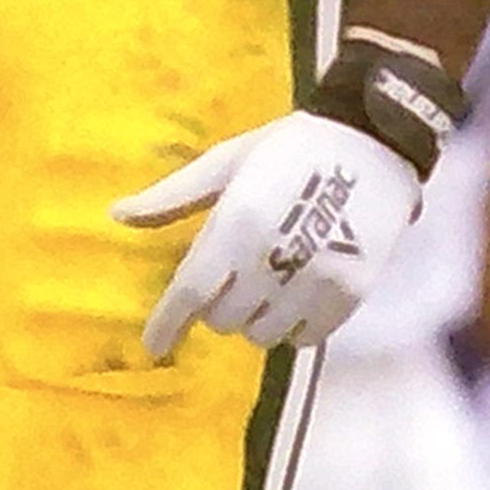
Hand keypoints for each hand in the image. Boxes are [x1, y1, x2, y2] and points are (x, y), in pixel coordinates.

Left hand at [113, 114, 419, 359]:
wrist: (374, 143)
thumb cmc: (290, 148)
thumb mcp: (226, 161)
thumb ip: (172, 196)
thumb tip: (116, 215)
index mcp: (238, 221)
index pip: (192, 290)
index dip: (167, 324)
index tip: (153, 345)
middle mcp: (274, 258)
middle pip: (224, 318)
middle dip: (215, 307)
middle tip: (228, 279)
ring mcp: (317, 279)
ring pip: (263, 334)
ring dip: (253, 318)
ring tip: (264, 286)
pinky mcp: (352, 292)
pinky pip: (306, 338)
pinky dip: (291, 327)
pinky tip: (294, 297)